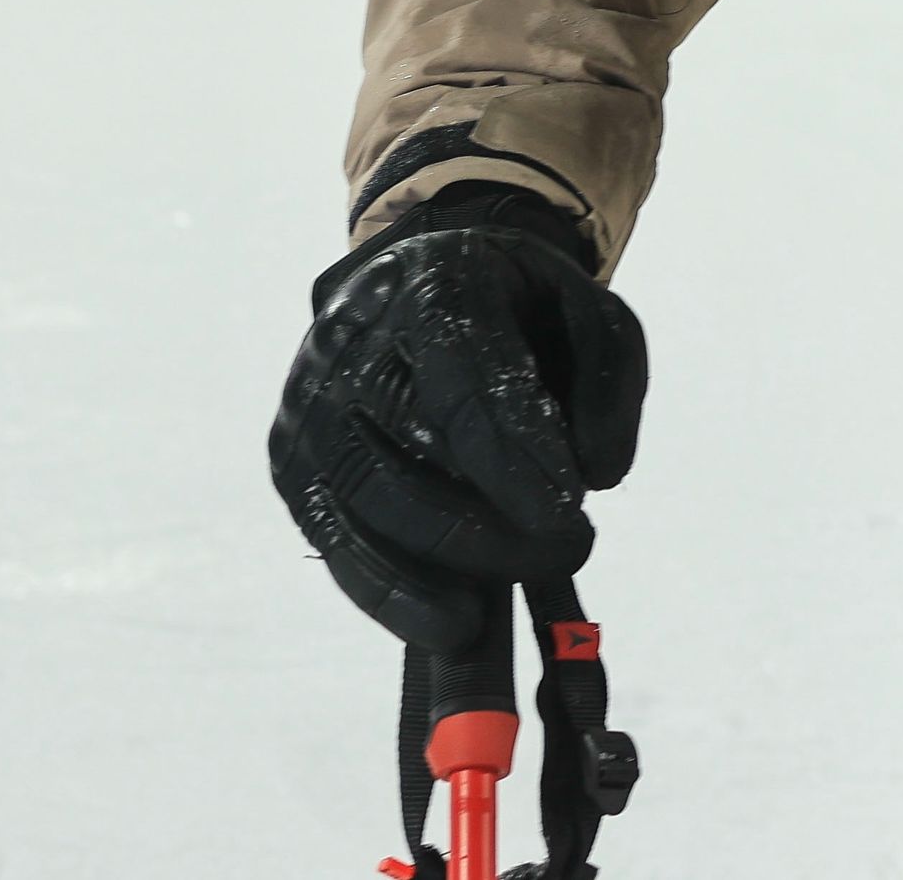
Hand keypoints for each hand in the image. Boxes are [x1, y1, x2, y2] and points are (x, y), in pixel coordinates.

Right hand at [267, 184, 646, 648]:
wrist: (426, 281)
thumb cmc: (520, 307)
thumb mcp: (588, 311)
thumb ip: (609, 381)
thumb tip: (600, 474)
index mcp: (433, 284)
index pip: (468, 381)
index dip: (516, 454)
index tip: (569, 513)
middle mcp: (353, 340)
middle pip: (402, 446)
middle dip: (481, 522)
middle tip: (567, 550)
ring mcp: (311, 400)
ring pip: (357, 498)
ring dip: (427, 569)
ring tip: (490, 615)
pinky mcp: (293, 457)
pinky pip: (330, 534)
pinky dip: (384, 588)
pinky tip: (440, 622)